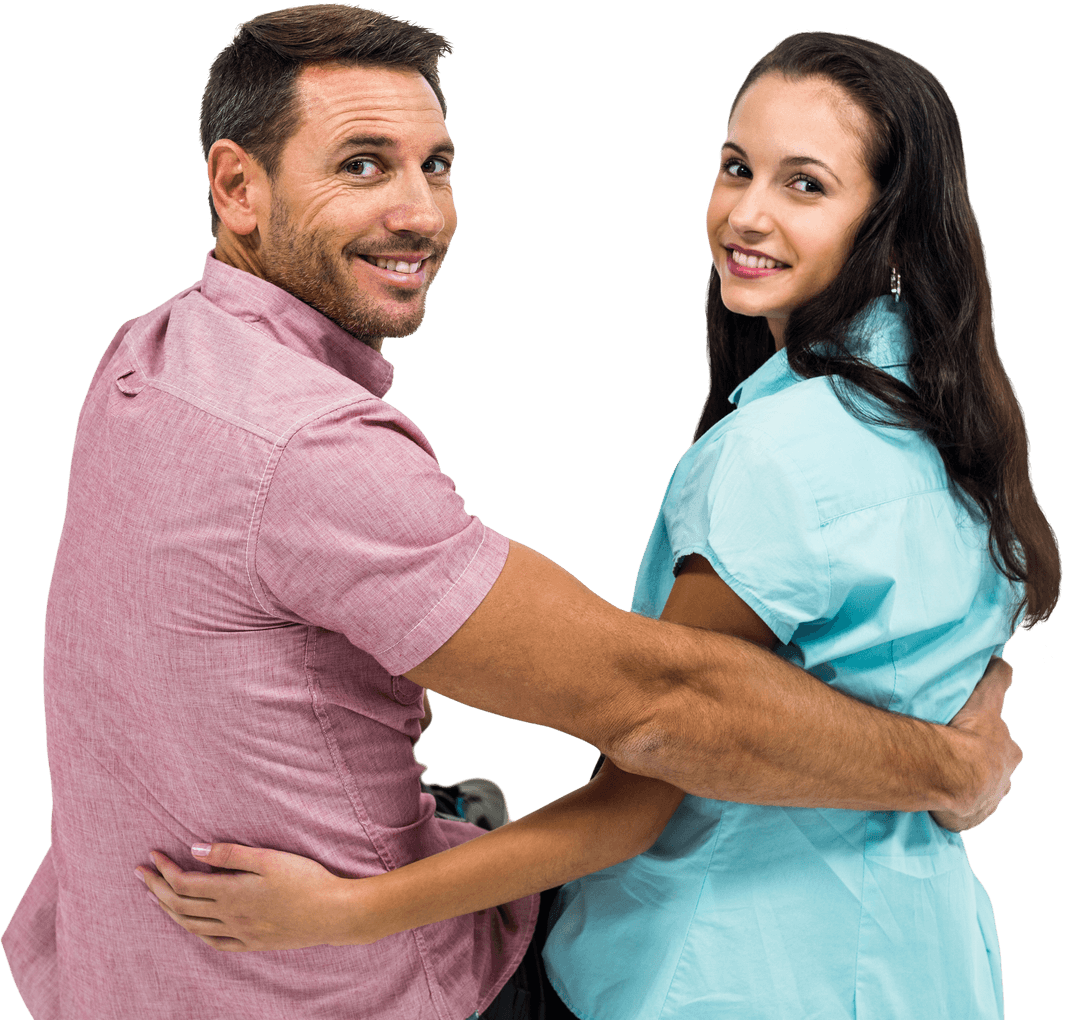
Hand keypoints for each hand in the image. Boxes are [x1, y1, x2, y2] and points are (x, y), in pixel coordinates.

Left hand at [136, 843, 367, 951]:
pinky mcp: (252, 943)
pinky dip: (195, 932)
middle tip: (141, 873)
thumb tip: (194, 850)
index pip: (184, 884)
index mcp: (230, 893)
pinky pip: (214, 942)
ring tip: (156, 898)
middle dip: (157, 888)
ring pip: (192, 926)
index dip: (164, 870)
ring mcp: (239, 933)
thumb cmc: (304, 879)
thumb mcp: (269, 858)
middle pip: (181, 906)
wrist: (332, 913)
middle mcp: (229, 917)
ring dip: (170, 911)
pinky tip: (192, 926)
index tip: (152, 855)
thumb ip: (230, 853)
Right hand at [931, 657, 1021, 831]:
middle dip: (977, 761)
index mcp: (1009, 753)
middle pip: (993, 767)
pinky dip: (947, 804)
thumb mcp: (986, 698)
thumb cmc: (968, 738)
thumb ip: (996, 679)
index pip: (1005, 741)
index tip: (973, 733)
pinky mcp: (964, 820)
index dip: (989, 735)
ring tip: (937, 773)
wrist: (953, 777)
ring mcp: (985, 801)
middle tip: (950, 750)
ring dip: (961, 782)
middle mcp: (1003, 779)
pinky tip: (932, 794)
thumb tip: (1000, 660)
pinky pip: (956, 811)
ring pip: (976, 789)